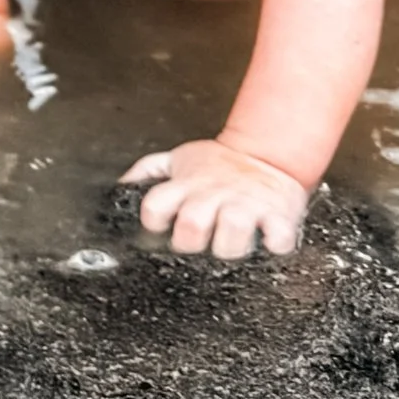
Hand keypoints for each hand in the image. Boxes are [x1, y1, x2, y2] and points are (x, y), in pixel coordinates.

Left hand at [123, 136, 311, 260]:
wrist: (267, 153)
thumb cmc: (220, 163)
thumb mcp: (179, 160)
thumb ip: (148, 172)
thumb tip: (121, 186)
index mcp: (188, 184)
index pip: (156, 205)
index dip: (153, 220)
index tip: (159, 227)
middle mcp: (214, 195)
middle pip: (192, 224)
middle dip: (190, 241)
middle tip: (197, 244)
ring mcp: (246, 205)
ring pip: (233, 231)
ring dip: (230, 246)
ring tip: (229, 246)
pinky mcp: (277, 215)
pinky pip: (277, 237)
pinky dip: (274, 245)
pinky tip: (267, 244)